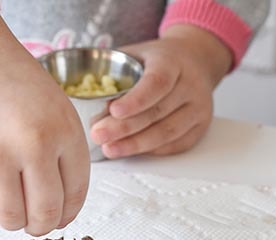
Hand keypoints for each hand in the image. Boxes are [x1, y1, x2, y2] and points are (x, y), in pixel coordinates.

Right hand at [0, 0, 89, 235]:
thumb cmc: (11, 80)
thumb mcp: (55, 108)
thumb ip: (63, 153)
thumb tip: (61, 207)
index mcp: (63, 130)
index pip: (74, 194)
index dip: (68, 214)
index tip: (60, 218)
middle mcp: (32, 144)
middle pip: (44, 213)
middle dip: (42, 226)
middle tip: (35, 223)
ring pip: (11, 217)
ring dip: (14, 220)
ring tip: (12, 208)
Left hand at [90, 25, 231, 157]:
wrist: (195, 61)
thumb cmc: (158, 60)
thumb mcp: (135, 53)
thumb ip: (112, 70)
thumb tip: (77, 93)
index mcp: (172, 62)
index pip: (157, 83)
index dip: (136, 100)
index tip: (113, 111)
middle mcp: (190, 85)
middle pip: (157, 112)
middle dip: (125, 128)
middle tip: (99, 135)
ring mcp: (198, 108)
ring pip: (166, 133)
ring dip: (135, 144)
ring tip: (110, 149)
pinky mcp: (199, 127)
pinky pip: (175, 145)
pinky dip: (151, 150)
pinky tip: (131, 151)